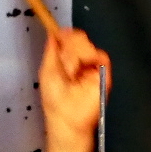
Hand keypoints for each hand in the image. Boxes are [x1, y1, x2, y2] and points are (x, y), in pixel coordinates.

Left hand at [39, 28, 109, 150]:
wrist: (67, 119)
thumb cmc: (55, 102)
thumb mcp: (47, 72)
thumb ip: (51, 51)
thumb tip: (53, 34)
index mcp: (64, 63)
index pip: (67, 40)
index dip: (65, 34)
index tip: (60, 32)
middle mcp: (79, 63)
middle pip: (78, 39)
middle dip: (71, 42)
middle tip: (66, 54)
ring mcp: (91, 68)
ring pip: (89, 45)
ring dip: (79, 51)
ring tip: (73, 67)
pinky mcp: (103, 74)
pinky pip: (101, 56)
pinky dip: (92, 56)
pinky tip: (85, 64)